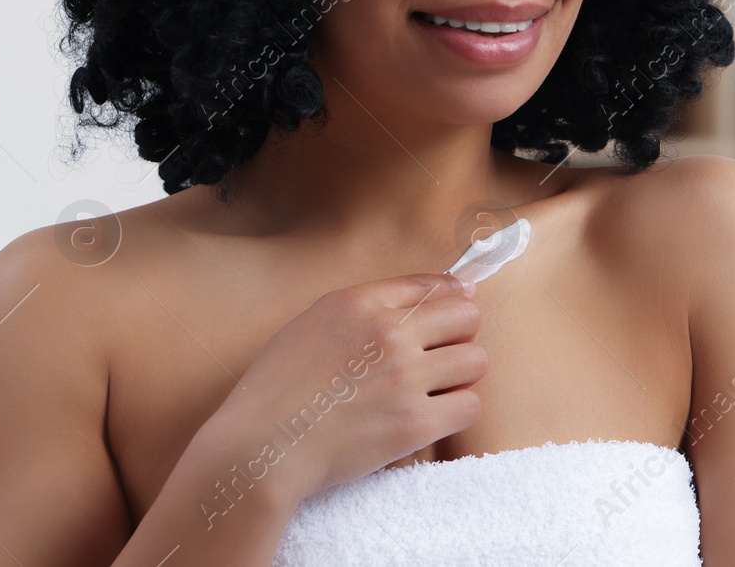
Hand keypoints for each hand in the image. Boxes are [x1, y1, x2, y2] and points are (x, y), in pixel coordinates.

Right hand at [206, 271, 485, 501]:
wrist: (258, 449)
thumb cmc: (278, 389)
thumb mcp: (312, 323)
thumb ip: (366, 305)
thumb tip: (435, 292)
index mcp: (361, 303)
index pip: (434, 286)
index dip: (452, 298)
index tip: (457, 309)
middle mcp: (389, 333)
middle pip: (467, 318)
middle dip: (458, 336)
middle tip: (437, 358)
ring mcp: (405, 379)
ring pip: (476, 361)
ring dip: (459, 376)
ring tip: (433, 390)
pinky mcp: (414, 424)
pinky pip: (469, 406)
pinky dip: (456, 412)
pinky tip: (432, 417)